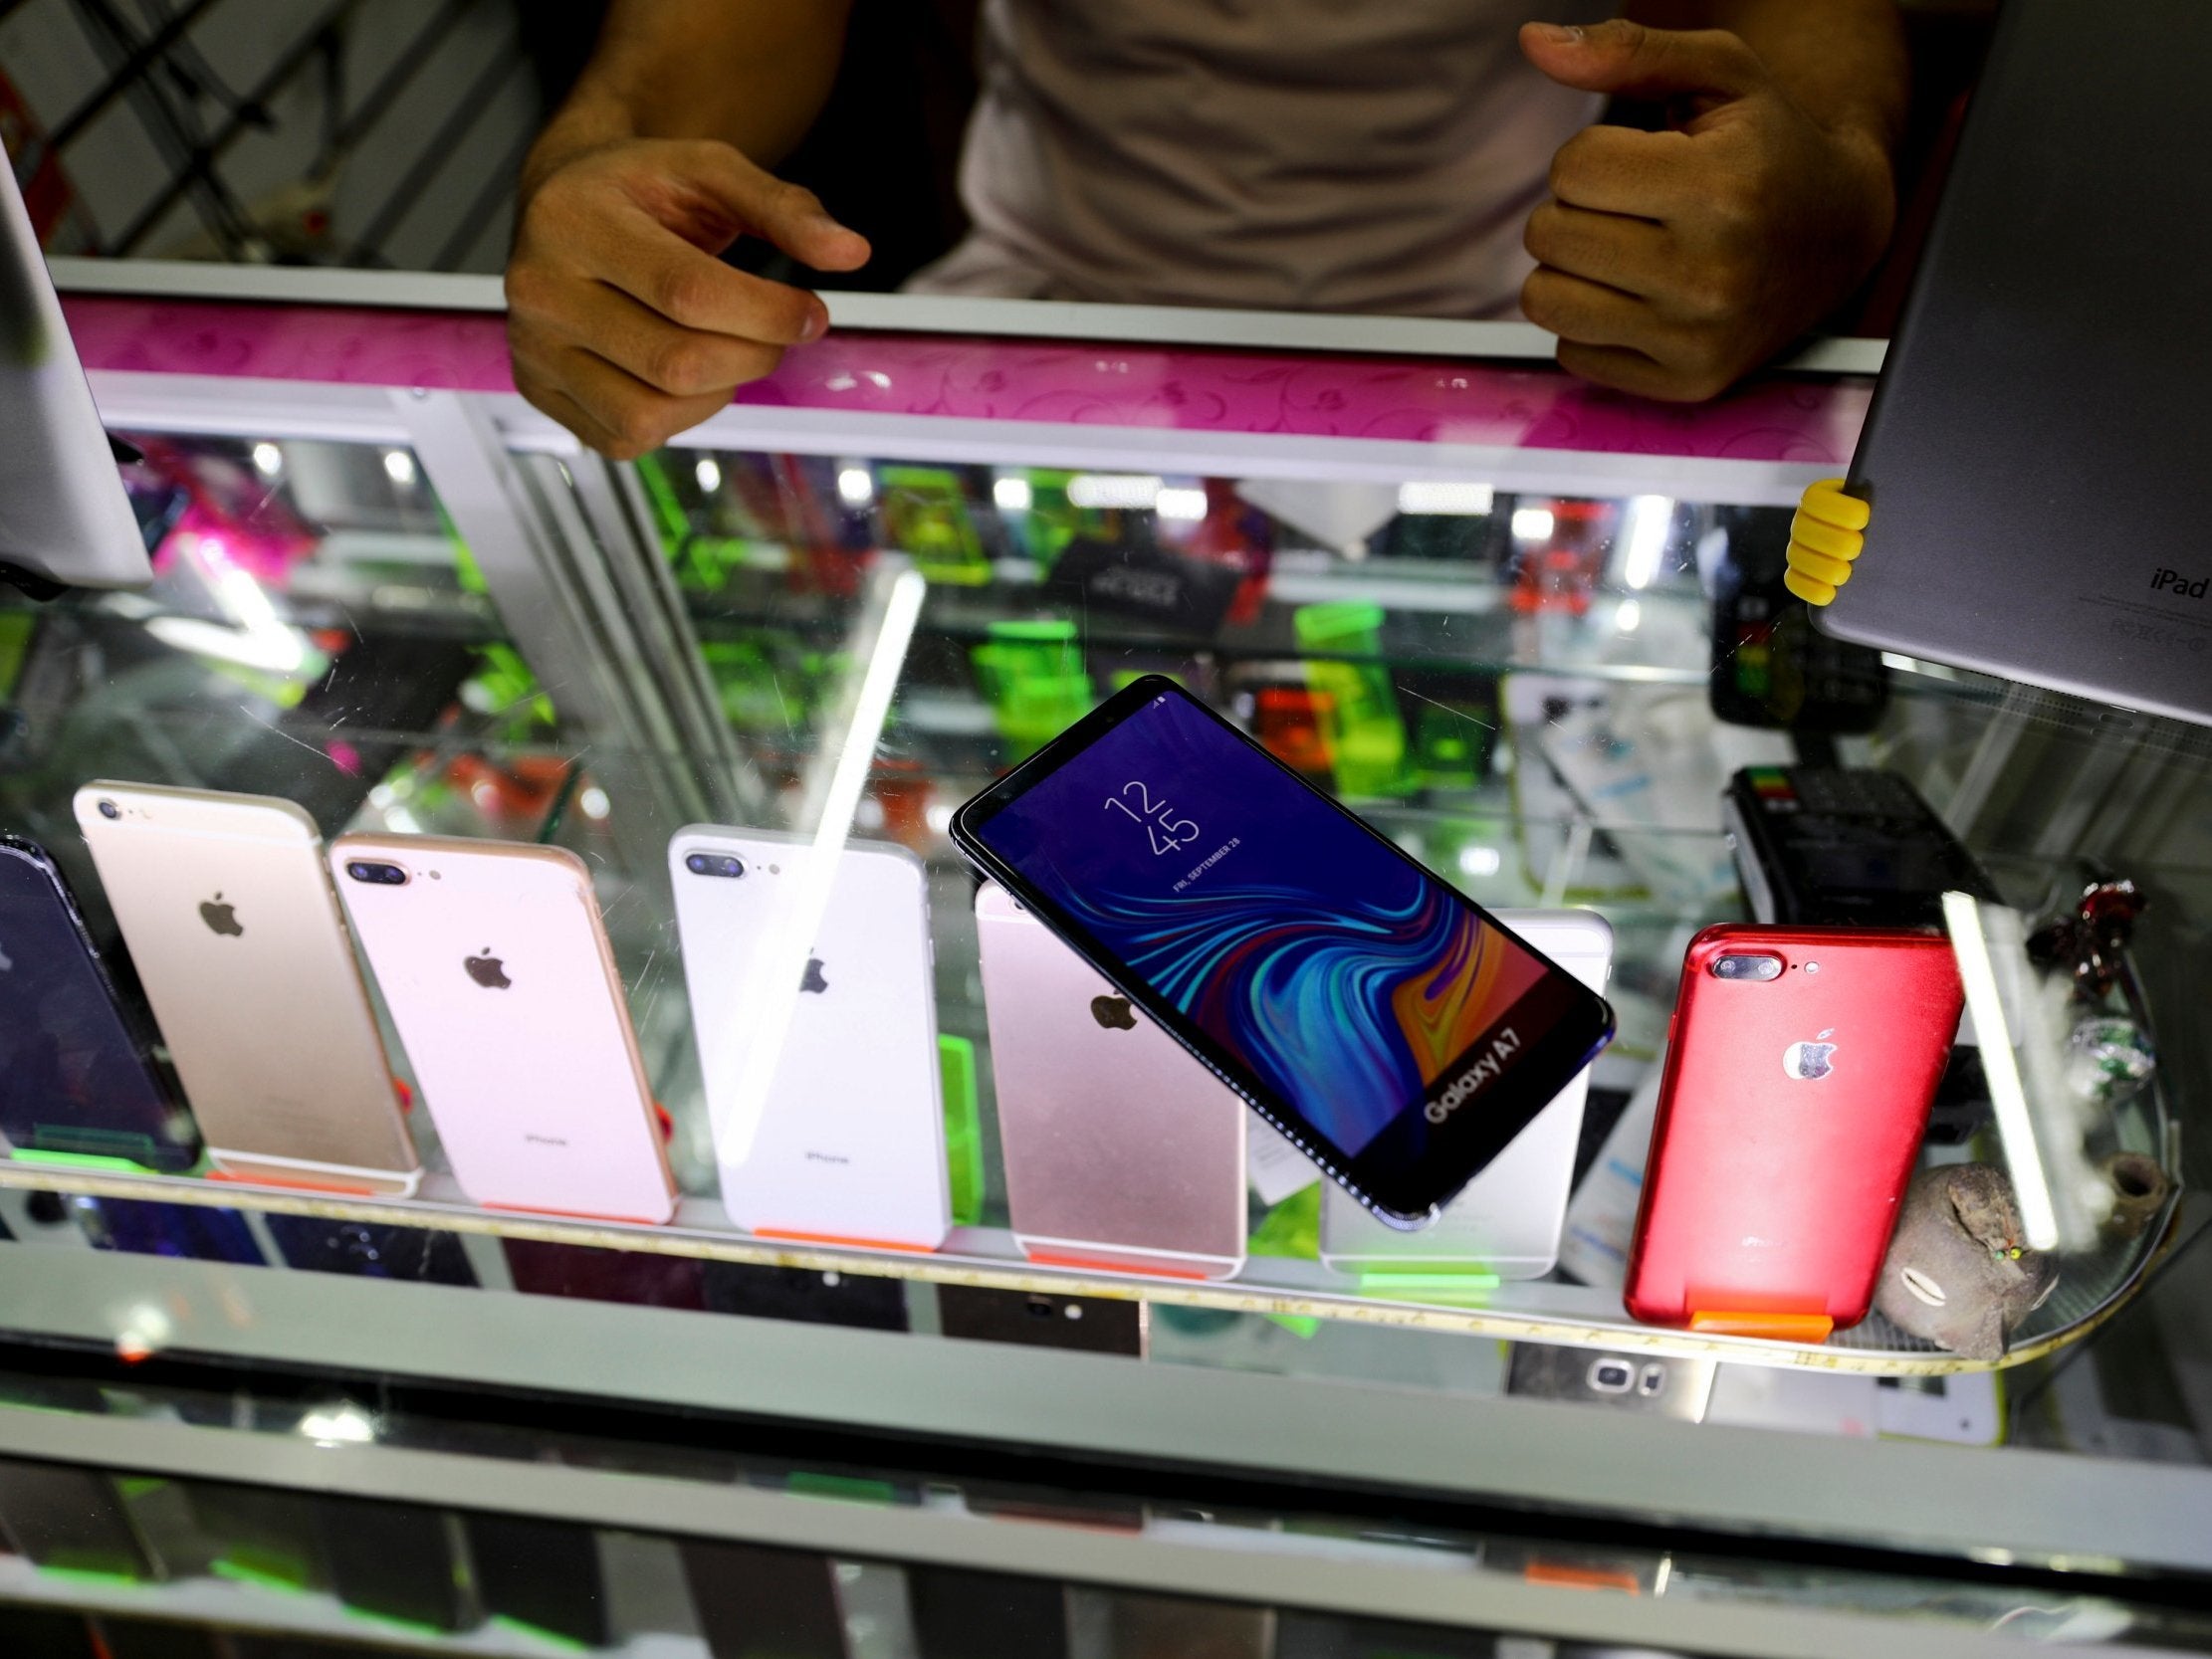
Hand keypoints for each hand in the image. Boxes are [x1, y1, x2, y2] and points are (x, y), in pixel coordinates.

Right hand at [506, 137, 869, 456]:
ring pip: (651, 414)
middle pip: (676, 363)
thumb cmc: (644, 190)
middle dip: (753, 355)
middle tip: (778, 332)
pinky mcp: (539, 392)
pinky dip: (679, 419)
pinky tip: (687, 375)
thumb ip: (783, 207)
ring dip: (719, 393)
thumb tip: (853, 252)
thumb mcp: (712, 173)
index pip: (687, 292)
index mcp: (573, 218)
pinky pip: (627, 438)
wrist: (567, 206)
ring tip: (729, 349)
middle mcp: (538, 288)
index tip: (812, 313)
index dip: (768, 314)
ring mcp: (533, 348)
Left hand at [1518, 19, 1893, 401]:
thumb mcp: (1718, 73)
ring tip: (1630, 248)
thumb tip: (1533, 42)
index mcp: (1722, 187)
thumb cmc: (1768, 143)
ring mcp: (1699, 339)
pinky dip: (1592, 321)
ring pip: (1546, 300)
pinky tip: (1644, 296)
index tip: (1646, 159)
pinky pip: (1570, 353)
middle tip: (1636, 206)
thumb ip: (1627, 50)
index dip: (1594, 156)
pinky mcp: (1686, 384)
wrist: (1839, 233)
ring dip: (1572, 269)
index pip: (1572, 170)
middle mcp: (1712, 273)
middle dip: (1577, 210)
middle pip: (1549, 235)